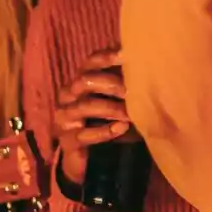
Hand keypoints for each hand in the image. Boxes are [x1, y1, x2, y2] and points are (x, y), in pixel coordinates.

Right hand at [55, 50, 131, 185]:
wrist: (92, 156)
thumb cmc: (108, 118)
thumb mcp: (116, 98)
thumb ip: (124, 80)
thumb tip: (146, 60)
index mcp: (80, 79)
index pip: (91, 62)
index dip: (107, 57)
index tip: (126, 55)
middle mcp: (68, 95)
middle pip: (84, 81)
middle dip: (110, 84)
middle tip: (131, 91)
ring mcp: (65, 117)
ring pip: (85, 106)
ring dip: (110, 108)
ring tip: (130, 114)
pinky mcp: (68, 140)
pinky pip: (85, 134)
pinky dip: (105, 130)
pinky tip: (121, 127)